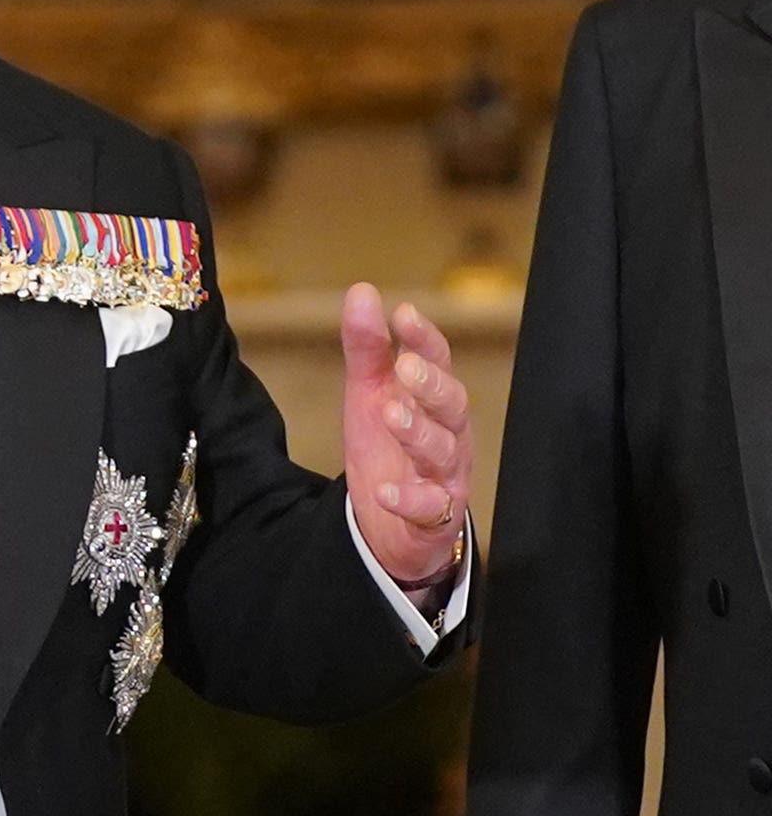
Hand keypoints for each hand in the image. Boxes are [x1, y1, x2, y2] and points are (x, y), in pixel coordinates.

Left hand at [338, 283, 470, 593]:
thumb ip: (367, 347)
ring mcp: (445, 476)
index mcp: (434, 400)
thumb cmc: (388, 447)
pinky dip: (410, 499)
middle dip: (432, 385)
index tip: (404, 314)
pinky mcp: (434, 517)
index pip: (439, 362)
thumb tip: (362, 290)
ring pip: (443, 452)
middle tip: (406, 366)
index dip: (425, 339)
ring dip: (419, 432)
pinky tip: (386, 491)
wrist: (391, 525)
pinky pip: (429, 508)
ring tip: (392, 413)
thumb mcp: (369, 393)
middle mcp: (449, 435)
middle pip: (453, 405)